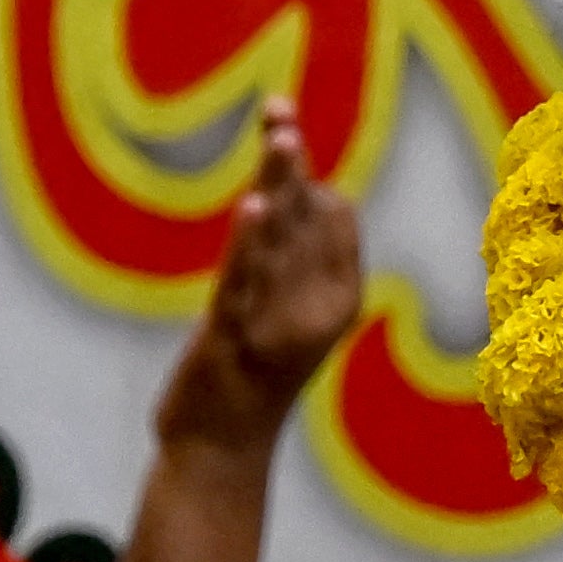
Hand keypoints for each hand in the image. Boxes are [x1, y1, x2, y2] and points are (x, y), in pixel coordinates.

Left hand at [153, 103, 363, 457]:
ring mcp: (276, 321)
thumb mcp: (285, 309)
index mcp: (340, 296)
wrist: (222, 451)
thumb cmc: (255, 378)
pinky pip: (243, 281)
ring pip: (279, 239)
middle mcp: (317, 306)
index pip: (337, 216)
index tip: (277, 144)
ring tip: (279, 135)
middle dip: (293, 162)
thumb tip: (298, 190)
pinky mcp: (233, 337)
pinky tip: (254, 205)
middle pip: (310, 215)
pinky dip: (249, 243)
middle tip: (277, 110)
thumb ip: (295, 256)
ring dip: (278, 182)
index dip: (309, 177)